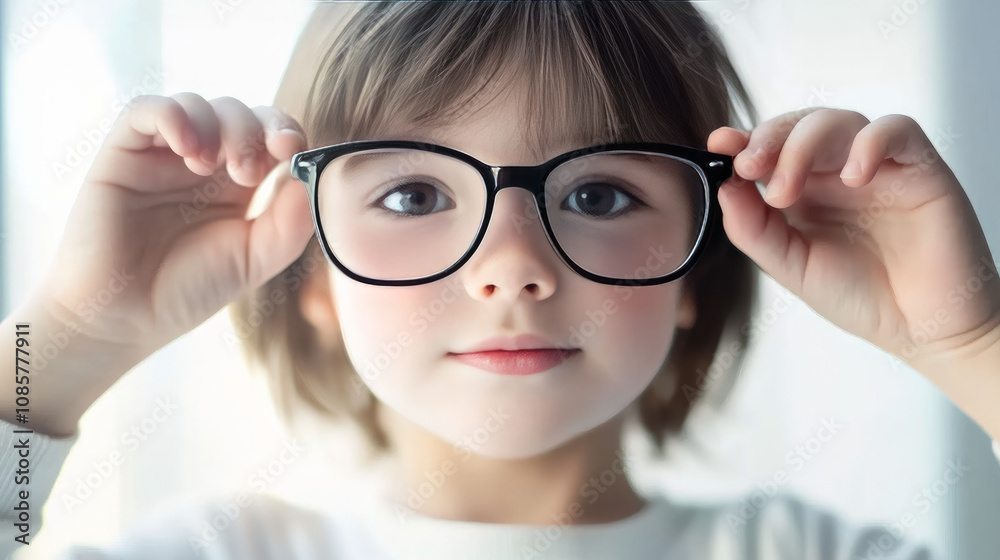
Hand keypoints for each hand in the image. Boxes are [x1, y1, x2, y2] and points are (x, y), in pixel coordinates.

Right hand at [38, 93, 313, 358]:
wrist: (122, 318)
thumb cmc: (188, 291)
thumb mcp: (255, 259)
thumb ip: (290, 221)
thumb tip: (311, 177)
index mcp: (239, 184)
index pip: (271, 134)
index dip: (286, 130)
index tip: (290, 149)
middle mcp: (203, 163)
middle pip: (239, 113)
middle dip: (251, 131)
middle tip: (245, 173)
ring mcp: (162, 155)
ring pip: (198, 104)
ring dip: (215, 127)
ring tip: (207, 168)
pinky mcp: (123, 152)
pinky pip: (147, 110)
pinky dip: (173, 116)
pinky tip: (186, 148)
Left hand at [707, 108, 999, 374]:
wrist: (923, 330)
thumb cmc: (860, 296)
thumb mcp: (792, 266)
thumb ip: (754, 229)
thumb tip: (723, 187)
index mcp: (802, 190)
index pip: (769, 148)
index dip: (743, 140)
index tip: (719, 145)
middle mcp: (836, 172)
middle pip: (798, 126)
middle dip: (768, 140)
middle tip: (748, 167)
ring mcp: (877, 166)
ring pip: (838, 121)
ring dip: (804, 145)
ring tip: (788, 189)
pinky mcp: (918, 167)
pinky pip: (896, 129)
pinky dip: (869, 143)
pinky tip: (852, 176)